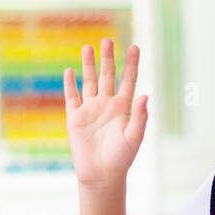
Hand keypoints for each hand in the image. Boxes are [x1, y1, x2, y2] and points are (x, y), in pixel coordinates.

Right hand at [63, 38, 147, 186]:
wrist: (101, 174)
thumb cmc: (121, 158)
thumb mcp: (134, 137)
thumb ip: (140, 117)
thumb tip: (145, 96)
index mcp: (124, 107)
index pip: (128, 80)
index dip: (131, 64)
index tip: (134, 47)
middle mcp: (107, 104)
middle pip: (107, 76)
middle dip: (108, 58)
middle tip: (108, 40)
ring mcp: (90, 110)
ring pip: (89, 82)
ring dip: (88, 65)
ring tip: (88, 47)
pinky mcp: (75, 118)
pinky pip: (72, 97)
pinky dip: (70, 84)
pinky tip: (70, 71)